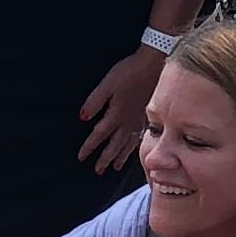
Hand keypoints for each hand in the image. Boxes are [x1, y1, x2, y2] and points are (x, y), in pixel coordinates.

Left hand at [76, 46, 163, 169]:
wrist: (155, 65)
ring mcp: (139, 120)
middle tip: (98, 171)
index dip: (89, 147)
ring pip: (128, 144)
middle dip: (105, 158)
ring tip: (115, 167)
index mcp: (116, 113)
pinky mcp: (148, 116)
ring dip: (120, 156)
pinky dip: (134, 148)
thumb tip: (83, 118)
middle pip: (114, 144)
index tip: (81, 158)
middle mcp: (127, 121)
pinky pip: (139, 138)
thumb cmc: (130, 72)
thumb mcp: (107, 84)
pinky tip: (133, 150)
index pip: (99, 135)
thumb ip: (95, 101)